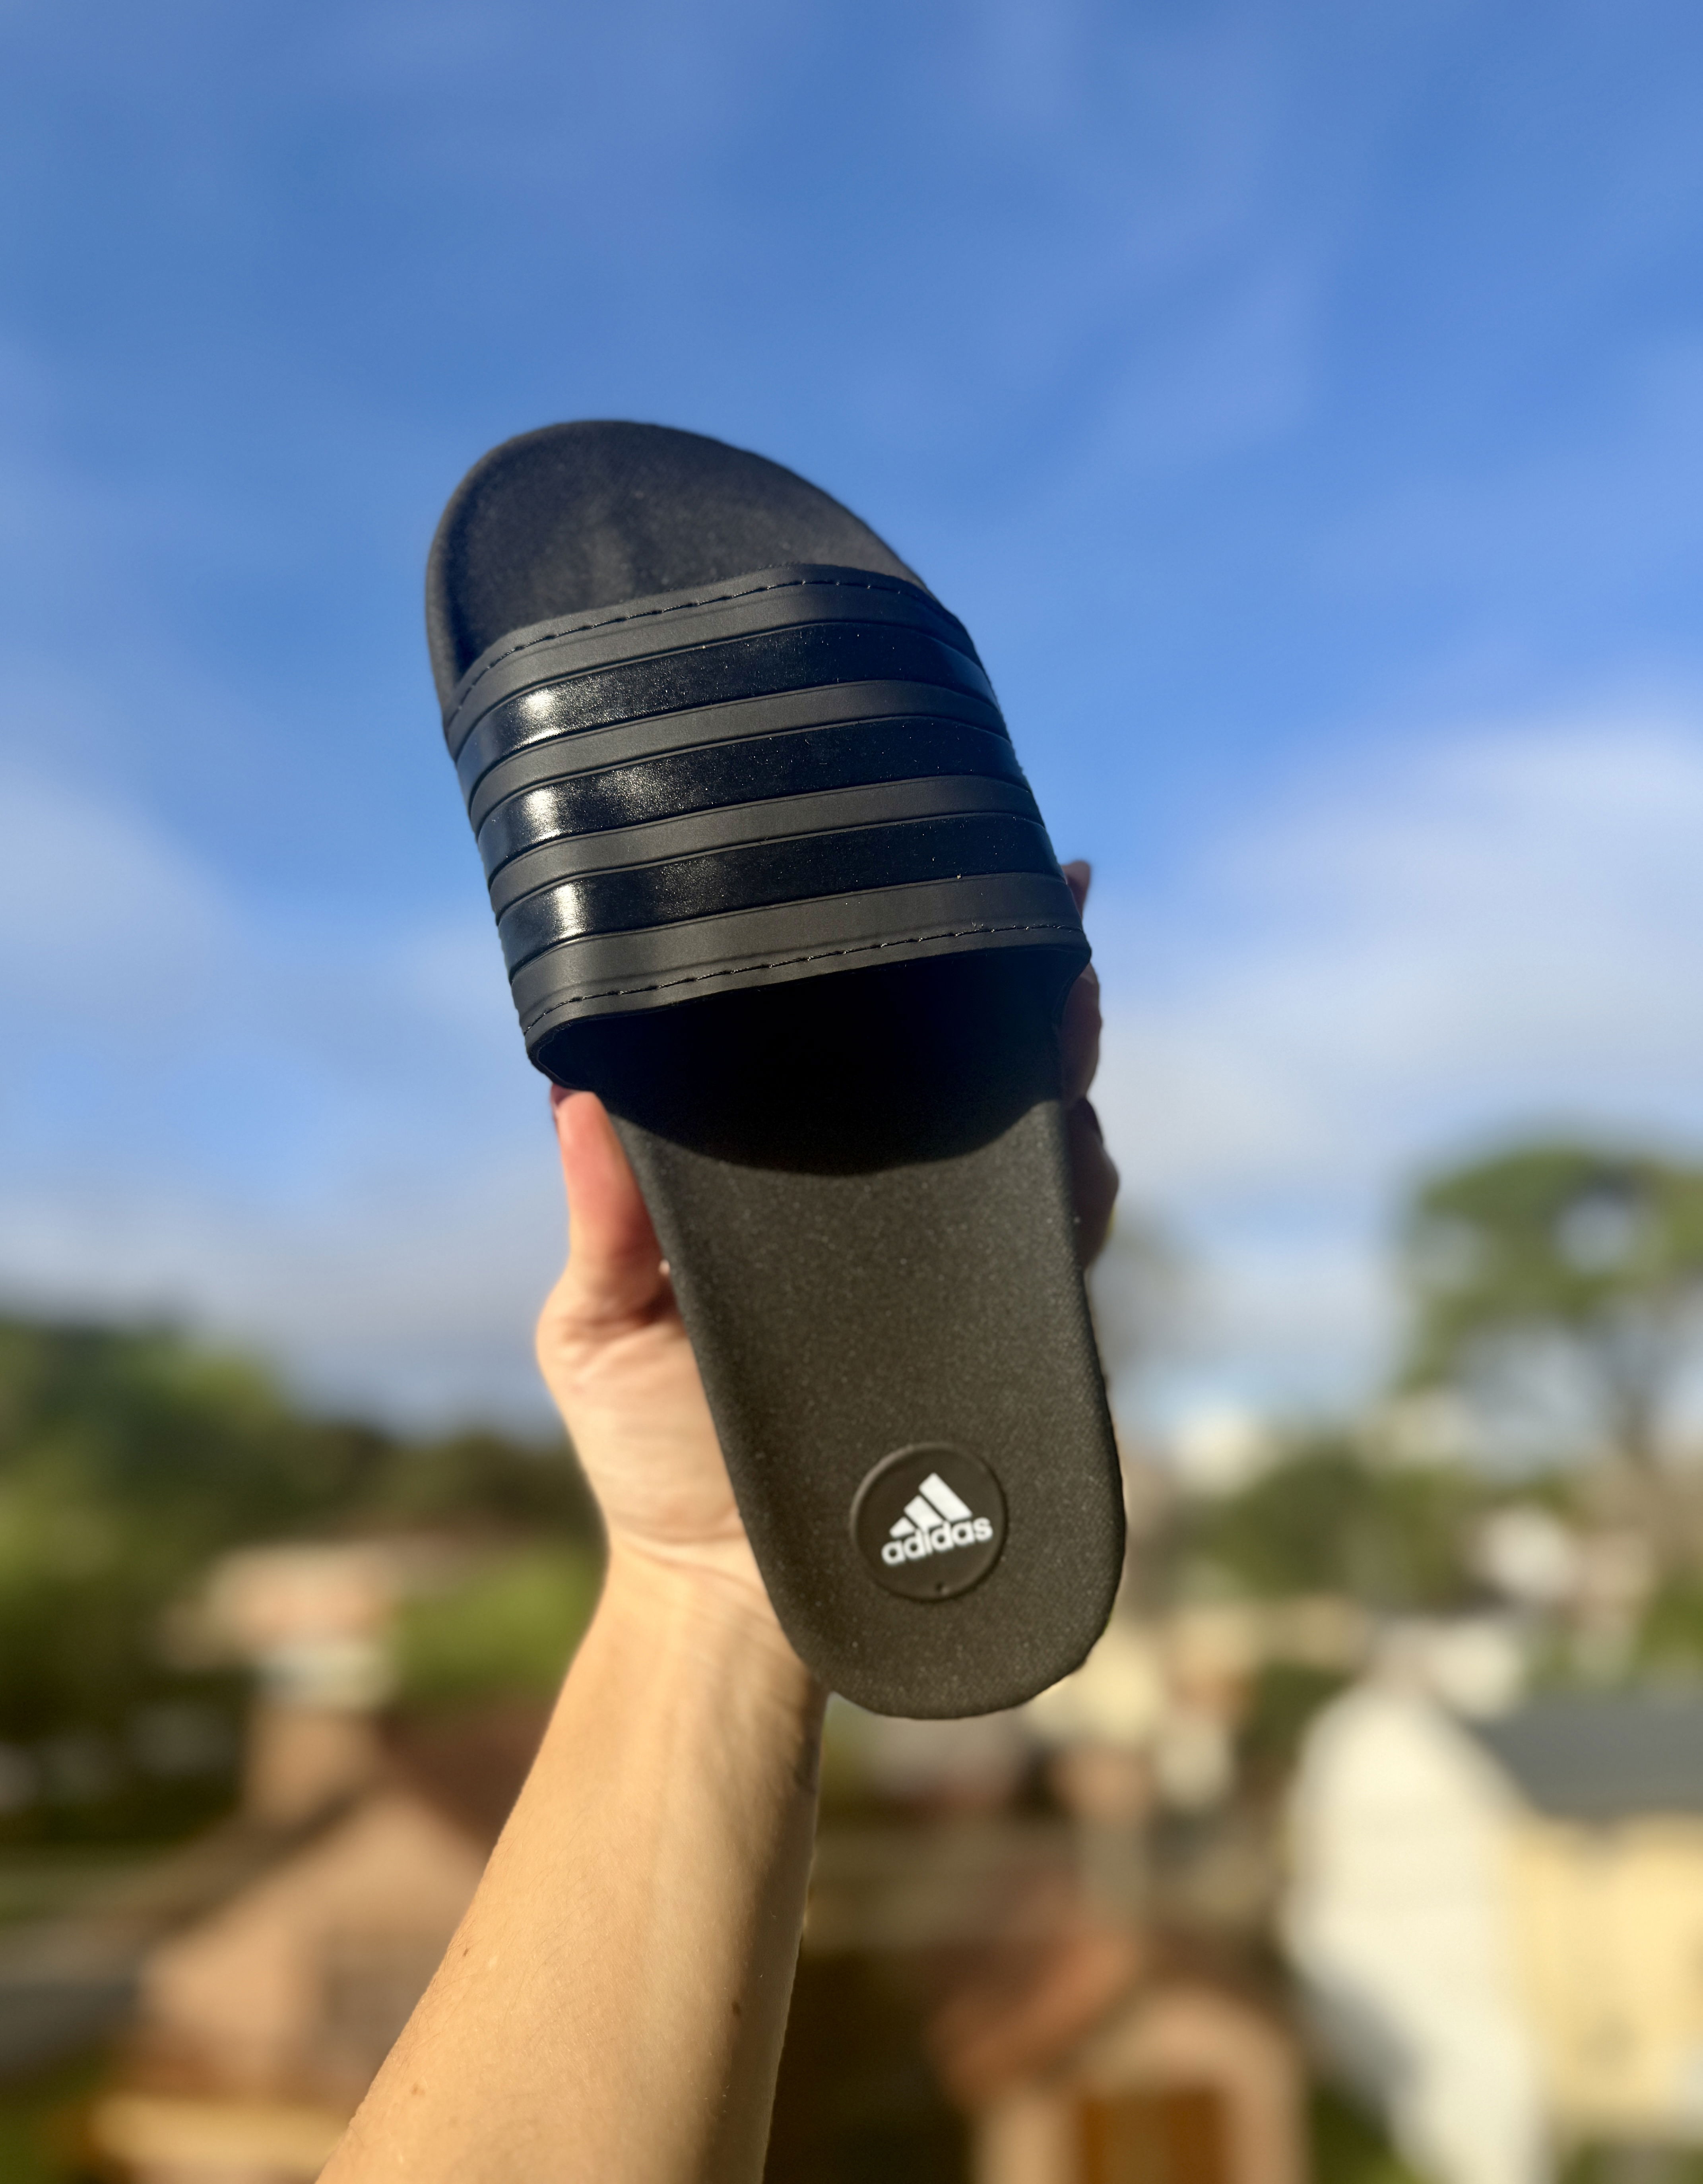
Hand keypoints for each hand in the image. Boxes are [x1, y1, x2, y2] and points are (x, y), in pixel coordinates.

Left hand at [536, 861, 1118, 1619]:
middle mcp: (876, 1212)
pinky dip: (1078, 1198)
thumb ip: (603, 1224)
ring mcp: (940, 1270)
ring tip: (1071, 1010)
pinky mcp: (987, 1337)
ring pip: (1024, 1150)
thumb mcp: (596, 1325)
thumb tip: (573, 1095)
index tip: (924, 890)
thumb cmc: (648, 1445)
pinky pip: (1051, 1256)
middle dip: (1016, 1000)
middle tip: (1051, 914)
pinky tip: (1083, 1150)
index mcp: (785, 1184)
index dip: (891, 984)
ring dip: (1059, 1075)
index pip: (849, 1065)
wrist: (723, 1585)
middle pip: (960, 1084)